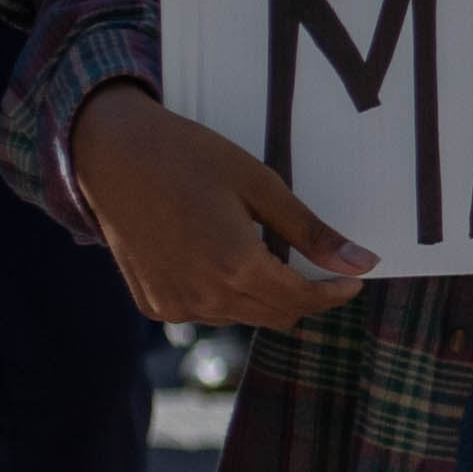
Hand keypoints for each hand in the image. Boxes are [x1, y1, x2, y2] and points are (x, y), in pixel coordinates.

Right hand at [66, 82, 370, 324]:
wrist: (109, 155)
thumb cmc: (189, 158)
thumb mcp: (260, 185)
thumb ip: (311, 232)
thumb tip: (363, 263)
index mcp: (236, 267)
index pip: (303, 301)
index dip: (335, 292)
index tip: (354, 276)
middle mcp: (204, 297)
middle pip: (277, 316)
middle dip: (304, 294)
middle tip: (313, 261)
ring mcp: (174, 305)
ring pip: (243, 316)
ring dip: (263, 294)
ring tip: (256, 247)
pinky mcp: (152, 304)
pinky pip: (206, 312)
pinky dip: (224, 293)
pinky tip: (217, 255)